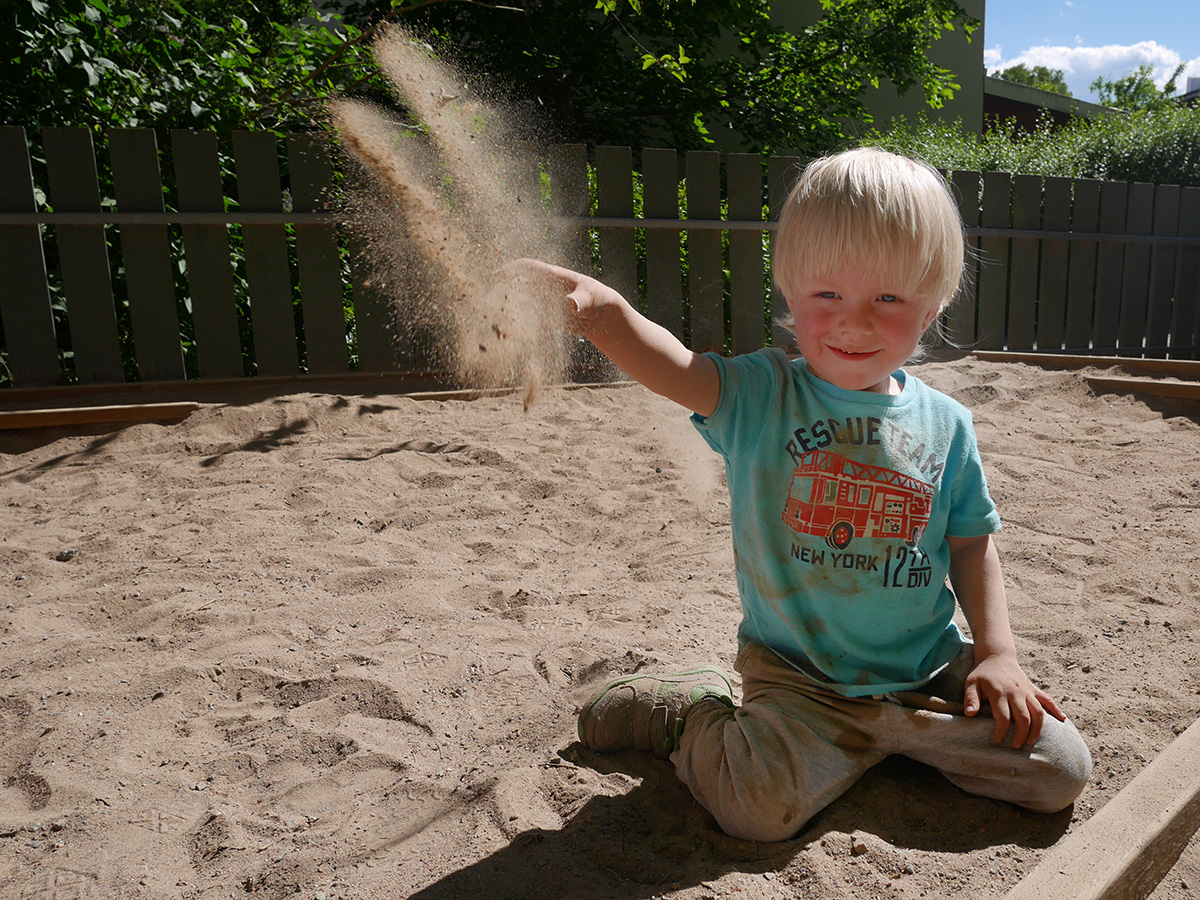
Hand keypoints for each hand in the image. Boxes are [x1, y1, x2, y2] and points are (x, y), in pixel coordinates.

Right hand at [493, 259, 625, 336]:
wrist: (600, 313)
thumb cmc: (596, 298)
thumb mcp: (589, 299)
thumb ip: (580, 301)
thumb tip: (571, 303)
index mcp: (553, 275)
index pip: (527, 267)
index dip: (510, 270)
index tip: (495, 278)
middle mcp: (545, 285)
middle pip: (519, 281)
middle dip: (503, 287)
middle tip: (488, 298)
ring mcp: (544, 299)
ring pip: (522, 299)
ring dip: (509, 305)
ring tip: (493, 315)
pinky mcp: (546, 312)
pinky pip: (529, 316)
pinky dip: (520, 322)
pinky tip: (511, 332)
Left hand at [964, 652, 1065, 748]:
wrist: (997, 656)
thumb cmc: (982, 674)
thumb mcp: (971, 683)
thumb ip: (970, 698)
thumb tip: (969, 714)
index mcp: (999, 693)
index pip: (1003, 717)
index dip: (1001, 731)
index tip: (997, 740)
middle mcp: (1016, 693)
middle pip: (1023, 718)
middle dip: (1021, 735)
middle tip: (1016, 747)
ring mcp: (1027, 691)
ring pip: (1038, 712)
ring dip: (1037, 729)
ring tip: (1031, 742)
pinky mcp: (1034, 689)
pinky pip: (1048, 700)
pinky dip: (1056, 710)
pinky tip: (1063, 720)